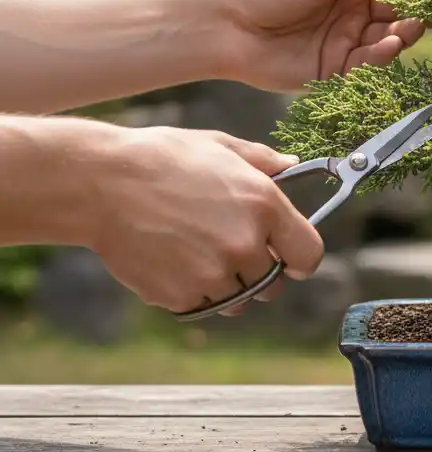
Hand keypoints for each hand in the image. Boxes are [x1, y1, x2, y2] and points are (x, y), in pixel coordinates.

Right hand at [85, 125, 323, 315]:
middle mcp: (245, 246)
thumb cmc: (164, 158)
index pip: (309, 255)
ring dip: (227, 285)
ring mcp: (213, 275)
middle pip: (272, 285)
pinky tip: (174, 260)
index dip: (300, 259)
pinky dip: (194, 292)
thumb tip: (292, 165)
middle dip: (259, 272)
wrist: (104, 183)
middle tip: (229, 247)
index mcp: (265, 207)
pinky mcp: (180, 296)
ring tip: (197, 251)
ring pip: (238, 300)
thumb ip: (264, 161)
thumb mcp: (222, 146)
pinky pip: (202, 306)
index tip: (289, 258)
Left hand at [210, 0, 428, 91]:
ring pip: (389, 38)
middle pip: (400, 11)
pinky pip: (368, 65)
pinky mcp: (336, 71)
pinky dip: (383, 56)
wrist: (224, 26)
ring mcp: (347, 41)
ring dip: (405, 33)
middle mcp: (355, 11)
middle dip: (422, 11)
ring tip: (413, 27)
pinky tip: (390, 45)